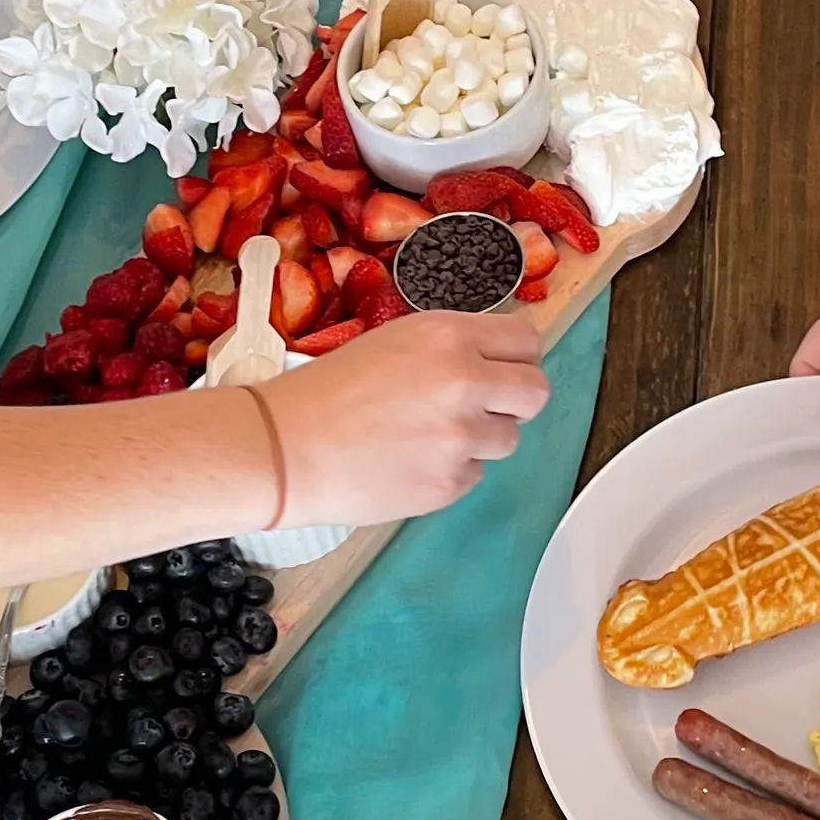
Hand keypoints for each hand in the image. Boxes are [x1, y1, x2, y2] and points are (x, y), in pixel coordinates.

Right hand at [263, 310, 548, 520]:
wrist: (283, 447)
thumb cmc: (326, 391)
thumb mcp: (394, 340)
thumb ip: (451, 348)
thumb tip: (495, 362)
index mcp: (449, 335)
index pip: (526, 341)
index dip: (515, 357)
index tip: (502, 368)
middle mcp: (464, 382)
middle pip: (536, 392)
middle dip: (516, 400)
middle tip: (484, 405)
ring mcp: (460, 437)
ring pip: (508, 438)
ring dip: (480, 438)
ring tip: (425, 435)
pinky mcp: (449, 484)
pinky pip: (474, 475)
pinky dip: (450, 472)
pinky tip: (407, 462)